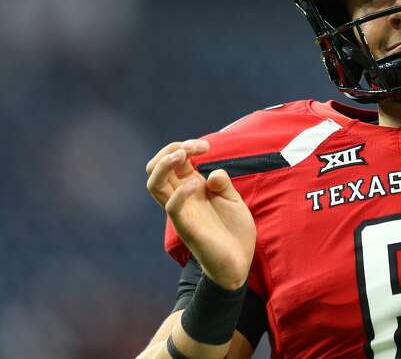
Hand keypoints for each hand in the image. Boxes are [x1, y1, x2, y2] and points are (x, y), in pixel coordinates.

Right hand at [146, 140, 255, 289]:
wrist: (240, 261)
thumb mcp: (233, 199)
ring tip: (184, 154)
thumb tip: (212, 173)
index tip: (206, 146)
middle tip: (195, 147)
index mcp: (191, 187)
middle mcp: (181, 197)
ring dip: (165, 164)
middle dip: (170, 149)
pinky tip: (198, 183)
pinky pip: (172, 207)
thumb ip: (222, 183)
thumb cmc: (234, 229)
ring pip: (154, 185)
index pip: (173, 161)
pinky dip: (181, 191)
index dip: (184, 146)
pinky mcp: (186, 228)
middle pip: (155, 169)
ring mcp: (181, 212)